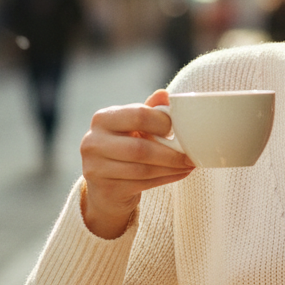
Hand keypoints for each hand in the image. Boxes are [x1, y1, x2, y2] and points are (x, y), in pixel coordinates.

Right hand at [80, 89, 194, 238]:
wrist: (105, 186)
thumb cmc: (125, 148)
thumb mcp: (134, 126)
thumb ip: (149, 110)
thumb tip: (165, 95)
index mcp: (103, 118)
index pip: (138, 115)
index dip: (163, 123)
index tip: (180, 130)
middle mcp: (93, 142)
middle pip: (140, 148)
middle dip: (171, 153)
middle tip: (191, 155)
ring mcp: (95, 168)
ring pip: (143, 169)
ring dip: (171, 168)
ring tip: (188, 165)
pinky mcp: (105, 189)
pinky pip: (142, 184)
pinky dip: (165, 179)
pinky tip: (179, 174)